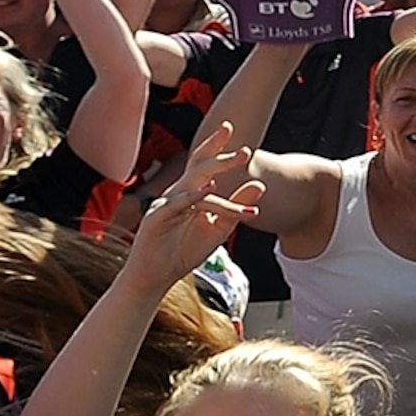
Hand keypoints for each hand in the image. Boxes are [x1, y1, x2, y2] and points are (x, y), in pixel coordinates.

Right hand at [125, 132, 262, 294]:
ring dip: (217, 171)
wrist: (156, 277)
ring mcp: (164, 205)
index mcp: (189, 195)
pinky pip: (175, 204)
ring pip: (194, 184)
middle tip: (244, 146)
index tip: (239, 138)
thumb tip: (260, 184)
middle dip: (219, 152)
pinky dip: (192, 195)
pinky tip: (209, 189)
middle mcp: (176, 195)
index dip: (218, 150)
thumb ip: (237, 207)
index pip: (204, 167)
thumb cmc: (183, 252)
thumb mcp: (218, 229)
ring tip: (237, 159)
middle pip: (197, 167)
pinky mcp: (155, 219)